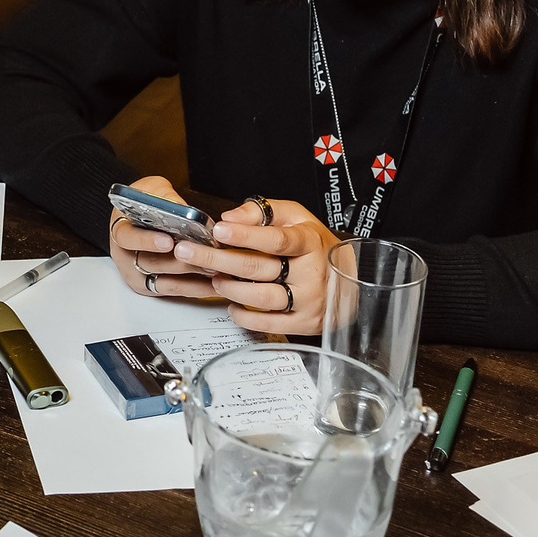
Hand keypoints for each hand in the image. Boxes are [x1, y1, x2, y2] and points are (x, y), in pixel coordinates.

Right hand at [110, 176, 216, 299]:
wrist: (140, 216)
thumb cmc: (145, 203)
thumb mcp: (152, 190)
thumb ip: (166, 198)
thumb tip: (184, 211)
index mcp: (121, 231)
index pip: (128, 238)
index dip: (147, 241)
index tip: (168, 241)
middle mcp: (126, 257)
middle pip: (151, 264)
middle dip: (180, 261)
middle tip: (202, 256)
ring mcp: (139, 275)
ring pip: (166, 282)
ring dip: (192, 276)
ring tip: (214, 268)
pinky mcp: (154, 288)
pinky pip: (177, 291)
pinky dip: (197, 288)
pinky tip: (214, 282)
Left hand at [169, 197, 340, 331]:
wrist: (350, 276)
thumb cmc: (313, 243)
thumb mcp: (294, 216)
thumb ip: (261, 212)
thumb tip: (230, 217)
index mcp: (309, 242)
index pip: (275, 239)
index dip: (245, 234)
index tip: (218, 229)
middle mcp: (311, 273)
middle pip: (258, 268)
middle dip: (217, 259)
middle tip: (187, 252)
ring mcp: (310, 301)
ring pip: (261, 298)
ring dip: (229, 288)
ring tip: (213, 277)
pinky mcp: (305, 323)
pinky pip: (269, 324)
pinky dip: (244, 316)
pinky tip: (230, 304)